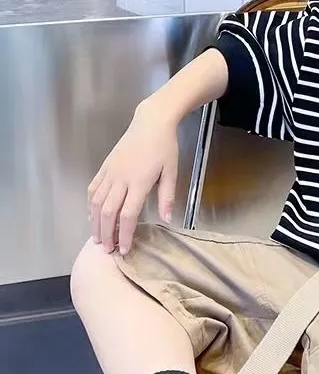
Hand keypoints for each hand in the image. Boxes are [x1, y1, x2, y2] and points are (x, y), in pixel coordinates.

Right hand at [87, 101, 178, 254]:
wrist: (151, 123)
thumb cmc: (165, 147)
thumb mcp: (172, 172)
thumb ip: (167, 196)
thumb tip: (167, 219)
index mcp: (139, 182)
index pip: (127, 215)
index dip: (124, 234)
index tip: (124, 249)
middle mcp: (120, 179)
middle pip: (108, 212)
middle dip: (106, 234)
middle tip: (107, 250)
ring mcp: (110, 172)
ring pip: (96, 202)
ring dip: (95, 222)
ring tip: (97, 238)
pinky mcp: (105, 167)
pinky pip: (93, 189)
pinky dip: (90, 205)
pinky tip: (92, 216)